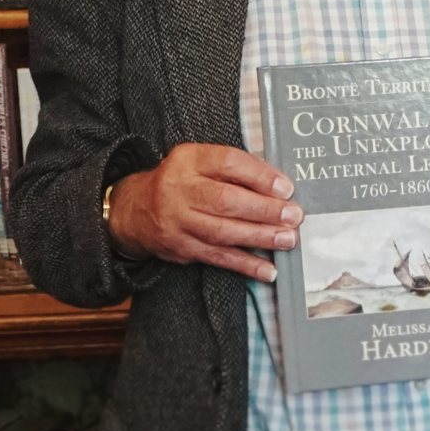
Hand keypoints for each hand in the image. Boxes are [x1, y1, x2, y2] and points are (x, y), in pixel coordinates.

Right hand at [105, 143, 298, 280]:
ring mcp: (178, 221)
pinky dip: (246, 265)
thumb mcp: (200, 162)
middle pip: (226, 200)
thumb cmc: (182, 182)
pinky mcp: (181, 247)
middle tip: (294, 216)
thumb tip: (280, 188)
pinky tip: (268, 270)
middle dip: (264, 210)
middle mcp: (179, 189)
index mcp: (189, 160)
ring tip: (288, 239)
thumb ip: (234, 169)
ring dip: (260, 237)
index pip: (227, 162)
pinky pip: (218, 258)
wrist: (135, 209)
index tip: (286, 188)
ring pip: (223, 232)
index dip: (259, 176)